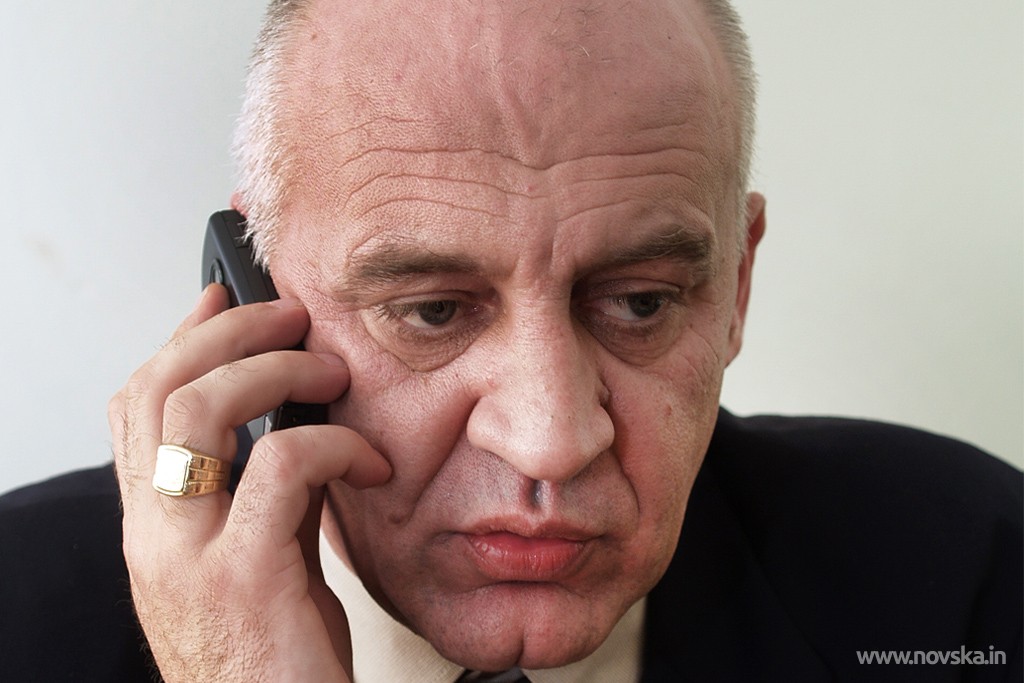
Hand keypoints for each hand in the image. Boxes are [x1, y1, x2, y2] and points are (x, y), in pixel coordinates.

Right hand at [108, 284, 390, 681]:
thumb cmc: (274, 659)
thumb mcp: (260, 560)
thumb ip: (265, 495)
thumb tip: (301, 423)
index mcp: (153, 527)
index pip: (136, 407)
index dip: (178, 340)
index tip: (223, 300)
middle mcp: (152, 536)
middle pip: (159, 389)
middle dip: (230, 333)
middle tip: (293, 318)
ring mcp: (187, 556)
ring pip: (201, 411)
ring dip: (277, 370)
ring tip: (332, 373)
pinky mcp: (242, 578)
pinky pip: (282, 465)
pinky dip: (336, 445)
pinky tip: (369, 463)